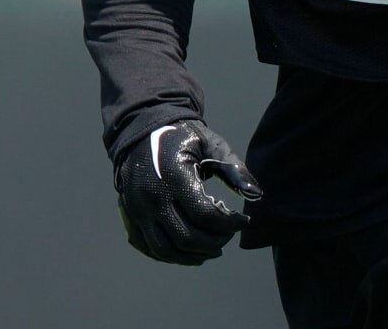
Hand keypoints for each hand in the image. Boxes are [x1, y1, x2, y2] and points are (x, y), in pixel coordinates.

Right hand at [114, 119, 262, 264]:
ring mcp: (137, 210)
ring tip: (212, 250)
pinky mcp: (130, 216)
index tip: (244, 221)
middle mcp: (152, 197)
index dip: (230, 224)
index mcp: (174, 177)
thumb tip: (257, 194)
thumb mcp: (210, 143)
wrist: (141, 130)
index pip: (206, 215)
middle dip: (214, 242)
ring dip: (193, 256)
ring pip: (166, 250)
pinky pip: (149, 248)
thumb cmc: (181, 137)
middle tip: (228, 235)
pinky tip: (189, 251)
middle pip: (187, 238)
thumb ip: (233, 168)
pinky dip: (171, 255)